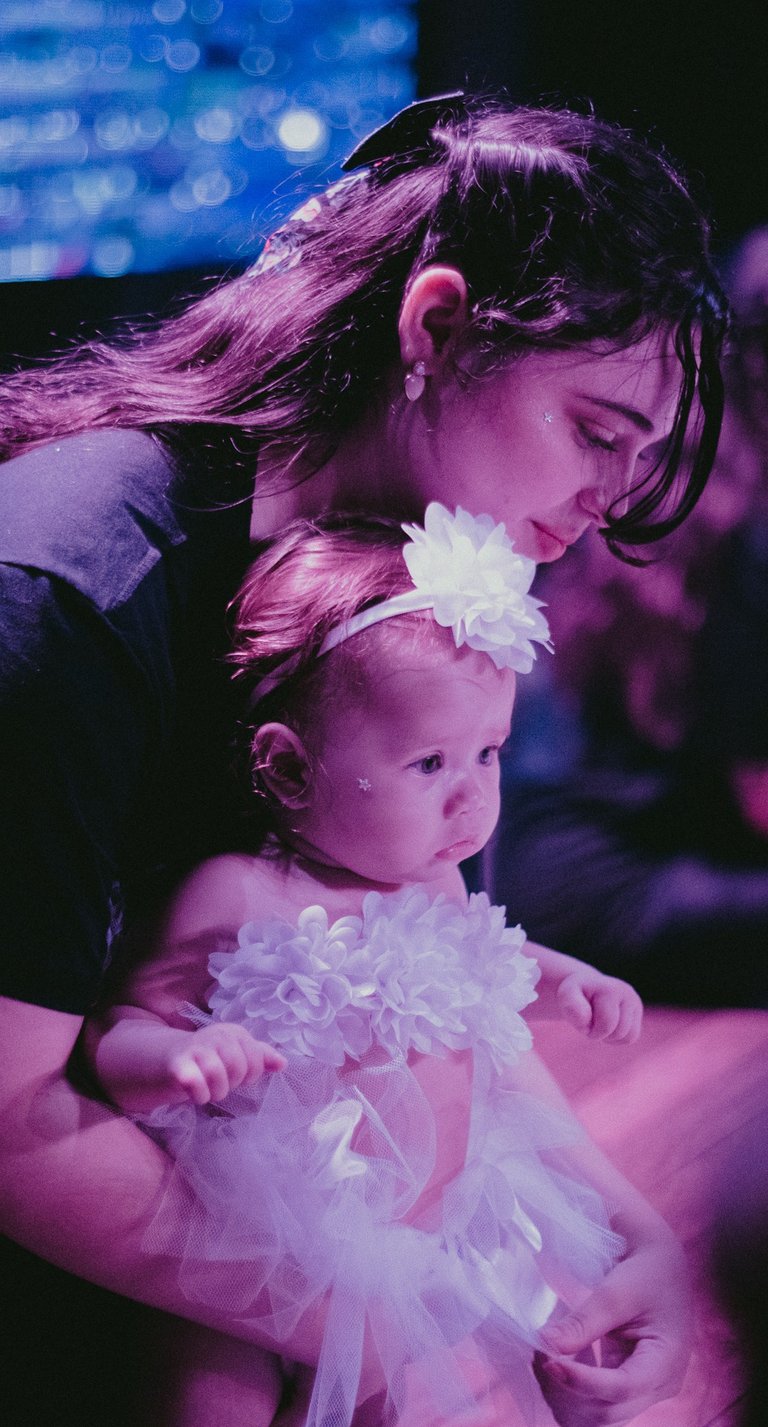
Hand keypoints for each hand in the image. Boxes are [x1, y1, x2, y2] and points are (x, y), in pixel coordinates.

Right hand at [165, 1023, 285, 1104]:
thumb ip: (259, 1057)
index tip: (234, 1075)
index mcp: (234, 1033)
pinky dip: (199, 1094)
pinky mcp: (177, 1064)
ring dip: (215, 1092)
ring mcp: (196, 1048)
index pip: (257, 1059)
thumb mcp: (234, 1056)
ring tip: (207, 1089)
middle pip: (240, 1068)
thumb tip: (283, 1063)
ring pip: (219, 1077)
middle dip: (232, 1084)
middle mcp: (216, 1035)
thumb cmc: (205, 1061)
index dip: (249, 1075)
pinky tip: (195, 1093)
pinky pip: (196, 1083)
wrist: (163, 1062)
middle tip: (218, 1083)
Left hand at [534, 1229, 691, 1425]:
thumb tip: (544, 1343)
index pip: (622, 1387)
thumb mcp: (615, 1293)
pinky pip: (600, 1402)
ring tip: (547, 1359)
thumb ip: (582, 1322)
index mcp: (666, 1361)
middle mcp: (660, 1386)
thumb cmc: (645, 1272)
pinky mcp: (630, 1385)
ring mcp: (646, 1389)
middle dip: (570, 1392)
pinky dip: (575, 1389)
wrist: (660, 1264)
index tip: (550, 1362)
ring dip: (569, 1396)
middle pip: (610, 1412)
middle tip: (541, 1356)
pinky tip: (562, 1362)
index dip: (583, 1381)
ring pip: (602, 1415)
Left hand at [556, 968, 642, 1043]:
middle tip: (589, 1020)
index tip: (580, 1018)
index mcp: (611, 989)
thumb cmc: (574, 994)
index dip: (590, 1029)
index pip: (607, 1024)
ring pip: (628, 1037)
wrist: (585, 986)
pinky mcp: (637, 1011)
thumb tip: (585, 1019)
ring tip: (599, 1022)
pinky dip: (618, 1038)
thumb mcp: (566, 997)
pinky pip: (631, 1037)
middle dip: (600, 1033)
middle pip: (619, 1032)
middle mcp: (627, 993)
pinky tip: (608, 1026)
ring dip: (610, 1036)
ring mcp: (634, 1001)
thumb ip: (572, 1007)